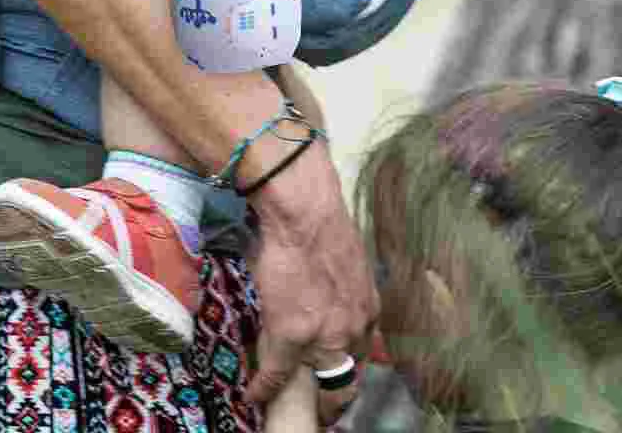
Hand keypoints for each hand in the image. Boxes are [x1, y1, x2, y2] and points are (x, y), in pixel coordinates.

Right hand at [245, 144, 376, 424]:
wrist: (305, 212)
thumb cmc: (321, 222)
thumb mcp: (346, 262)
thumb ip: (343, 288)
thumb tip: (326, 294)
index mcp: (367, 310)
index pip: (360, 356)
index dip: (345, 373)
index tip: (334, 380)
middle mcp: (352, 331)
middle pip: (344, 383)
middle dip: (331, 402)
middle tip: (317, 409)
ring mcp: (323, 338)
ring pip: (314, 387)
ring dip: (299, 402)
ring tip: (287, 409)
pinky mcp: (291, 338)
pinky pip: (276, 375)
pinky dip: (264, 388)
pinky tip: (255, 394)